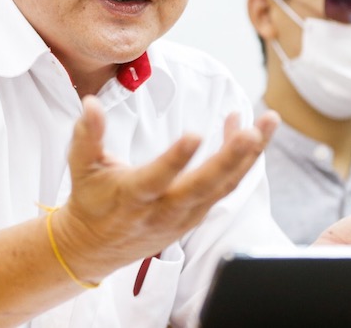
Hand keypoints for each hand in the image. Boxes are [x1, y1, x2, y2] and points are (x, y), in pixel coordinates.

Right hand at [52, 95, 278, 282]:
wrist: (96, 246)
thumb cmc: (90, 199)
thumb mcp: (82, 167)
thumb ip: (87, 135)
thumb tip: (91, 103)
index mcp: (134, 196)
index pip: (157, 178)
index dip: (176, 159)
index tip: (194, 135)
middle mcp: (164, 209)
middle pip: (204, 186)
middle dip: (231, 158)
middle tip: (252, 131)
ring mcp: (185, 215)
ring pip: (224, 186)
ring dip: (249, 154)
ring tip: (268, 121)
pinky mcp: (197, 214)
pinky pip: (226, 186)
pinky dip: (241, 160)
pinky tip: (247, 132)